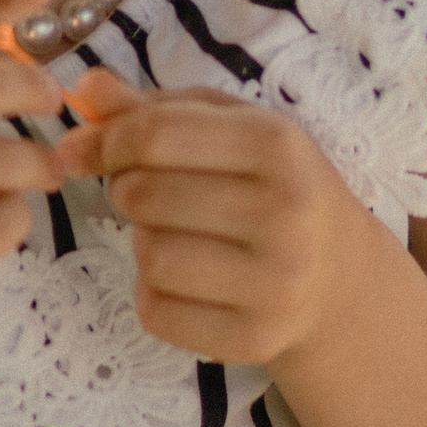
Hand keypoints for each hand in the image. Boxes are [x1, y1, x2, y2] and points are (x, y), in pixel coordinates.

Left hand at [67, 88, 361, 367]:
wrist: (341, 277)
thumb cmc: (275, 186)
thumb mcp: (234, 130)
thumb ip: (158, 108)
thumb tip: (85, 88)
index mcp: (277, 143)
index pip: (155, 135)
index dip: (106, 140)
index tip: (87, 148)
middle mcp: (283, 211)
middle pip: (145, 195)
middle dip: (126, 189)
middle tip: (144, 192)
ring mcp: (273, 281)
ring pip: (149, 257)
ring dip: (144, 243)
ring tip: (174, 234)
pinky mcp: (254, 338)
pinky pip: (157, 314)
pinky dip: (153, 294)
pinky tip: (185, 280)